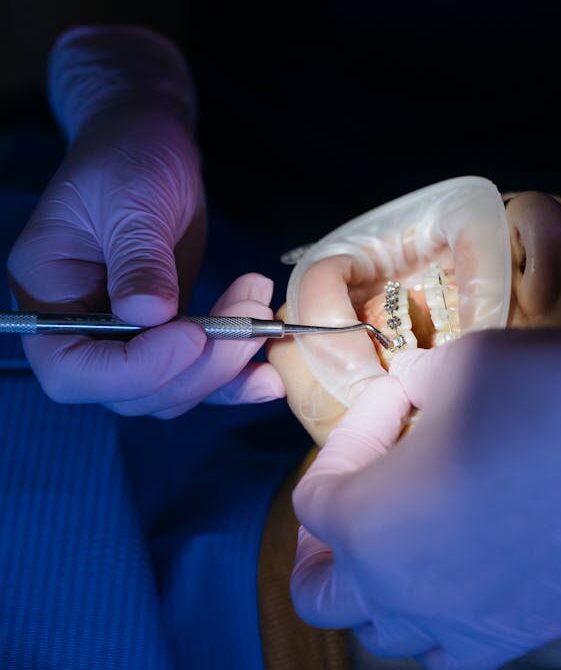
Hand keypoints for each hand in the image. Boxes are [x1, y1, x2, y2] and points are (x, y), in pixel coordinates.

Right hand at [6, 27, 279, 414]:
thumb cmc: (129, 158)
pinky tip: (270, 373)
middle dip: (197, 368)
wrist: (152, 145)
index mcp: (49, 296)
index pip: (72, 369)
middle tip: (250, 323)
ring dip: (225, 370)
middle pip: (130, 392)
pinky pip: (197, 375)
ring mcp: (127, 339)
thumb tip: (148, 314)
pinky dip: (235, 379)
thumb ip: (139, 259)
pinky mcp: (168, 337)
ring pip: (171, 392)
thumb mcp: (133, 200)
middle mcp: (81, 330)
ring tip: (264, 319)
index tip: (193, 335)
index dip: (136, 368)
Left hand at [290, 320, 560, 669]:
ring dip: (376, 587)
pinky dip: (435, 624)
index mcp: (366, 524)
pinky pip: (449, 654)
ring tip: (402, 540)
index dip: (348, 439)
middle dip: (322, 546)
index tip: (394, 404)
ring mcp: (459, 623)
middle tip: (351, 500)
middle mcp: (400, 591)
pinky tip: (457, 579)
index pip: (315, 497)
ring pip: (382, 634)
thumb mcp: (451, 367)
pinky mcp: (517, 635)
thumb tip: (406, 388)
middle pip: (318, 594)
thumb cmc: (539, 393)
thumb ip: (408, 386)